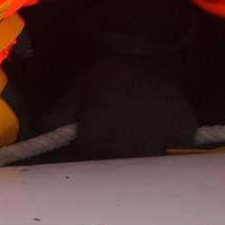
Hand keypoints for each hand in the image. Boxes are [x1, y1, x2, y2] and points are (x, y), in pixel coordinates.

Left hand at [68, 55, 196, 158]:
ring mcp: (158, 134)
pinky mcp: (181, 132)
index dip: (89, 154)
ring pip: (148, 164)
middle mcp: (129, 133)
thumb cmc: (107, 77)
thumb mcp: (78, 91)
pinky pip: (175, 153)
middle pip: (119, 165)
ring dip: (141, 159)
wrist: (146, 59)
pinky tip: (157, 139)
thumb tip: (42, 132)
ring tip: (134, 143)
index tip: (91, 147)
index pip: (92, 157)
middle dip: (113, 159)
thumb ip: (59, 116)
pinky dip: (167, 150)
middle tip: (114, 144)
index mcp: (100, 126)